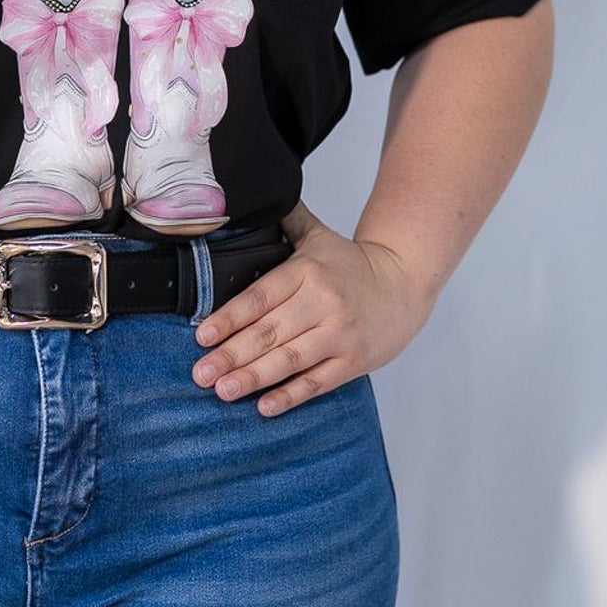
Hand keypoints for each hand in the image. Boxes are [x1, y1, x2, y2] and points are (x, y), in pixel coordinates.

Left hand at [190, 198, 434, 416]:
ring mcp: (340, 334)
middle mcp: (323, 303)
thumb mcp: (318, 236)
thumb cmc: (352, 265)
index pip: (261, 297)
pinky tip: (265, 406)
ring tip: (224, 390)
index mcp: (308, 272)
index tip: (203, 336)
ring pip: (290, 359)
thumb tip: (251, 200)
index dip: (230, 318)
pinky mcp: (354, 361)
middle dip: (232, 354)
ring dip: (254, 377)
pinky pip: (318, 382)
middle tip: (201, 373)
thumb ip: (287, 220)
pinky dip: (291, 395)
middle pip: (270, 331)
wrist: (405, 283)